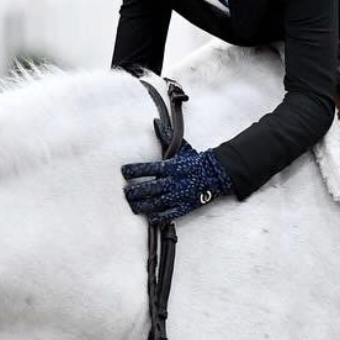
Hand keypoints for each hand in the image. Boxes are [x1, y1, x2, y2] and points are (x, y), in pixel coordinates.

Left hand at [120, 142, 234, 225]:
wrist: (216, 173)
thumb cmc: (195, 160)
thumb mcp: (181, 147)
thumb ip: (166, 137)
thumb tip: (155, 122)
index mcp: (171, 166)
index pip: (148, 168)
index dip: (133, 171)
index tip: (123, 172)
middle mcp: (173, 181)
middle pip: (148, 188)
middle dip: (134, 192)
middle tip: (125, 194)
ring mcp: (179, 195)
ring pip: (156, 203)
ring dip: (141, 206)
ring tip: (133, 206)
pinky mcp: (185, 206)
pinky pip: (169, 214)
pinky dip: (158, 217)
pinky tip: (149, 217)